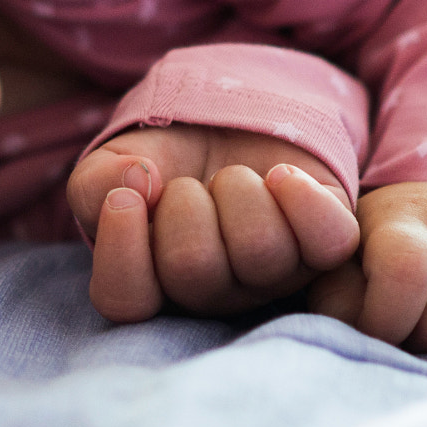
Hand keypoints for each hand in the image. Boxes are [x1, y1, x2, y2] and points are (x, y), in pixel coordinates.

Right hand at [68, 125, 360, 323]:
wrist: (222, 123)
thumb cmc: (164, 160)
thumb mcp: (112, 168)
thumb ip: (96, 186)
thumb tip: (133, 183)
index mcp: (156, 285)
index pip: (128, 304)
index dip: (123, 252)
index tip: (125, 198)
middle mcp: (217, 293)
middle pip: (194, 270)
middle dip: (184, 205)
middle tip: (187, 186)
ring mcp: (276, 274)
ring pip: (260, 250)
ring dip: (237, 190)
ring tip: (230, 178)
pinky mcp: (326, 246)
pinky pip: (330, 242)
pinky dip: (303, 198)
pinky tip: (280, 176)